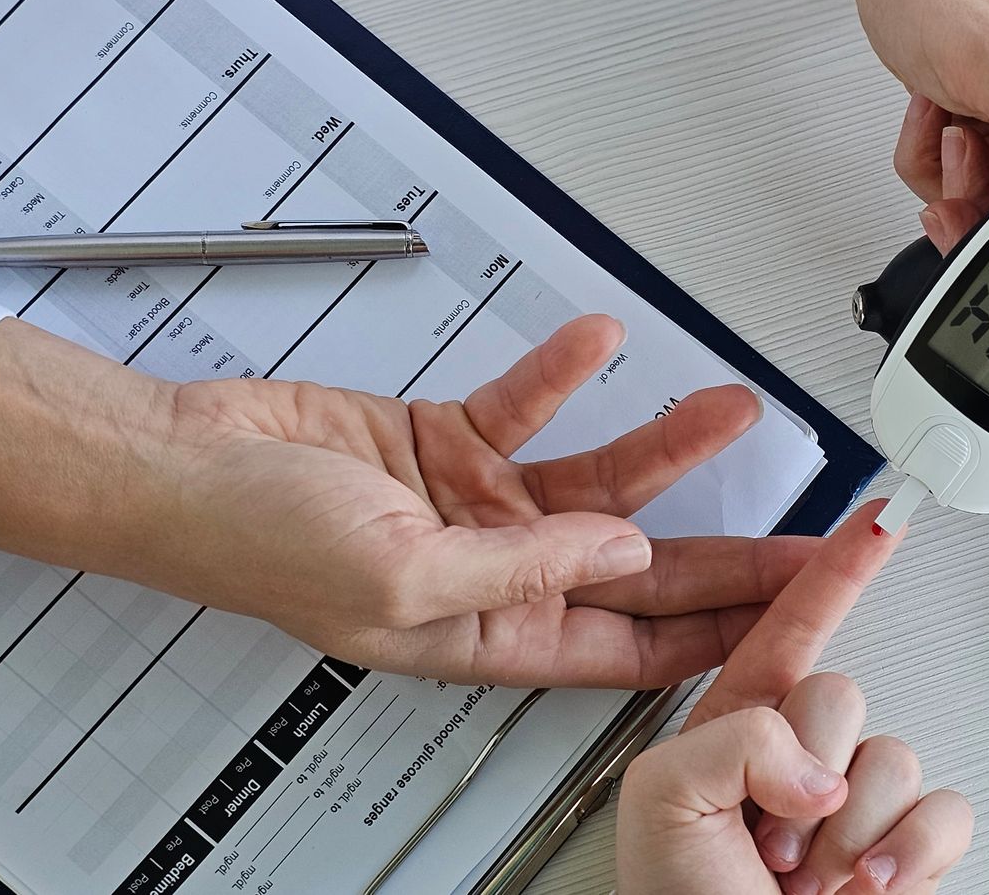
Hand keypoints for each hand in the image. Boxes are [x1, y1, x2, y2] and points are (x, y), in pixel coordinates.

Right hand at [0, 315, 817, 685]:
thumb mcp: (402, 577)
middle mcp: (493, 575)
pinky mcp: (449, 442)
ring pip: (601, 477)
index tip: (794, 608)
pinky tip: (601, 345)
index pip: (634, 643)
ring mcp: (475, 508)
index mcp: (487, 634)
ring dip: (666, 440)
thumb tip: (624, 551)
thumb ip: (523, 567)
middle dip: (729, 547)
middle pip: (641, 564)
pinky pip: (529, 407)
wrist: (182, 460)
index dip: (720, 627)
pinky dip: (564, 375)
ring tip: (729, 406)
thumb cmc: (255, 539)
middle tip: (807, 526)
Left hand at [618, 501, 972, 894]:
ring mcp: (854, 808)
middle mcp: (797, 759)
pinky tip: (864, 885)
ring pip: (899, 753)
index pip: (787, 623)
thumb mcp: (660, 798)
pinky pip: (947, 810)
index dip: (834, 566)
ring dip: (849, 830)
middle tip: (767, 835)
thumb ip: (734, 738)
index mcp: (728, 727)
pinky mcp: (906, 851)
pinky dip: (907, 855)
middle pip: (844, 691)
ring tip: (801, 878)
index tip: (878, 514)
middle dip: (808, 765)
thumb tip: (820, 760)